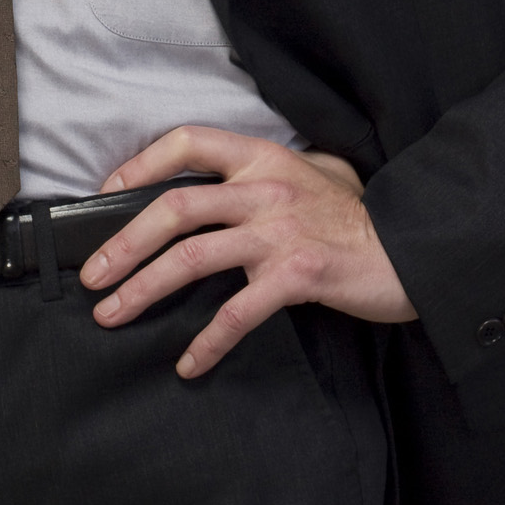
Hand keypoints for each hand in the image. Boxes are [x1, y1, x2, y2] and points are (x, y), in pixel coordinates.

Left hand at [82, 127, 417, 377]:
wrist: (411, 249)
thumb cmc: (356, 219)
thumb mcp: (312, 175)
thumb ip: (264, 177)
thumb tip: (212, 188)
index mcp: (263, 158)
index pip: (188, 142)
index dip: (139, 164)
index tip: (106, 195)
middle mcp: (266, 189)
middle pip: (175, 208)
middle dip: (123, 244)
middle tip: (93, 276)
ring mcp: (281, 231)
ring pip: (192, 257)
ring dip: (143, 289)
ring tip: (112, 314)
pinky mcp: (297, 274)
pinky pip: (237, 311)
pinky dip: (207, 341)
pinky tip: (189, 363)